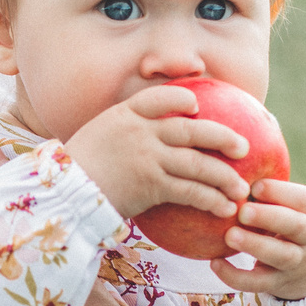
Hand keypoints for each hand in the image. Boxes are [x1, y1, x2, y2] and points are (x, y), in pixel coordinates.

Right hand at [66, 84, 250, 222]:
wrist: (61, 195)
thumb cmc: (76, 173)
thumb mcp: (97, 140)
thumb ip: (122, 136)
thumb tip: (143, 145)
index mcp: (124, 115)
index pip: (160, 97)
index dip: (183, 100)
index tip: (197, 107)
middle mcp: (140, 130)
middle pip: (192, 128)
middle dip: (222, 137)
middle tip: (243, 148)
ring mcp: (147, 156)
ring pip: (197, 162)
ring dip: (224, 177)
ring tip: (241, 189)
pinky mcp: (151, 184)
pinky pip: (190, 190)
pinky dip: (211, 199)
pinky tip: (223, 208)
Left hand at [211, 178, 305, 300]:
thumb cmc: (292, 222)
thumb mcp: (294, 205)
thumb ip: (271, 187)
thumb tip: (232, 150)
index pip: (304, 199)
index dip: (281, 192)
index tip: (255, 186)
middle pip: (297, 227)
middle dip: (270, 218)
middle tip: (243, 211)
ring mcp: (296, 262)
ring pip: (281, 256)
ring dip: (255, 246)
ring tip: (229, 236)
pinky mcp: (279, 283)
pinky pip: (259, 283)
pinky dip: (236, 277)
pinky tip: (214, 263)